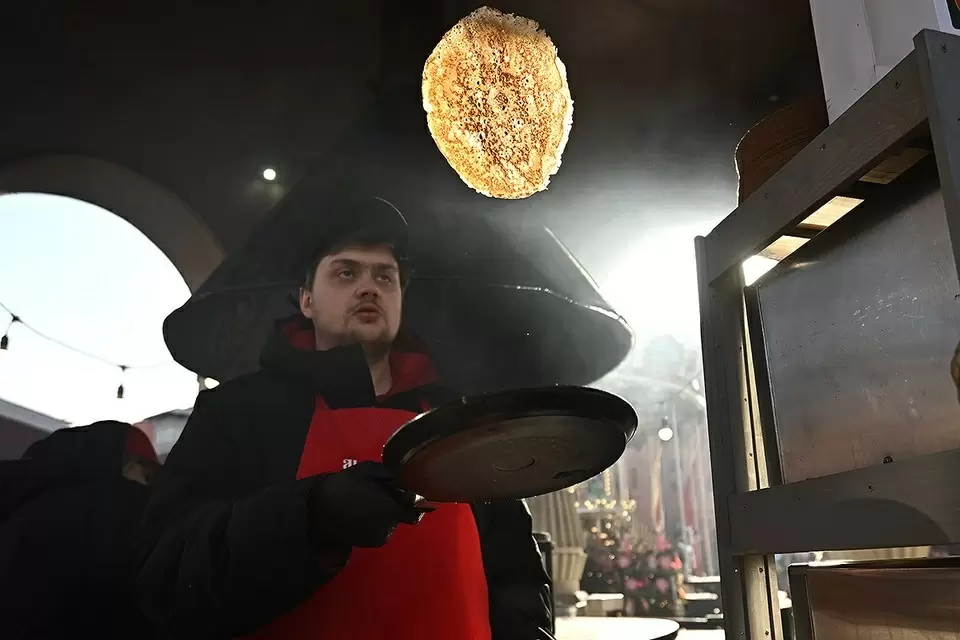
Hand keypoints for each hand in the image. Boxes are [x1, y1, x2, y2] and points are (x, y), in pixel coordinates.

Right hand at [308, 461, 422, 547]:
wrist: (317, 510)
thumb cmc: (344, 486)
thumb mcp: (368, 471)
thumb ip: (391, 475)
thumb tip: (405, 478)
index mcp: (391, 509)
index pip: (416, 510)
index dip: (416, 502)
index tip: (410, 493)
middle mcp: (389, 527)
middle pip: (403, 516)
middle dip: (397, 505)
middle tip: (384, 493)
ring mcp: (378, 537)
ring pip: (391, 523)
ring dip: (386, 515)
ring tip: (369, 503)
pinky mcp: (368, 544)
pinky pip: (380, 531)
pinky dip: (376, 523)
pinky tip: (363, 513)